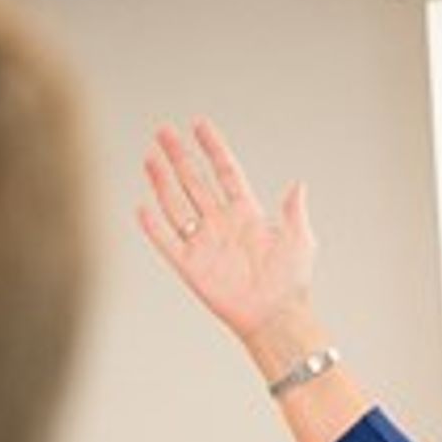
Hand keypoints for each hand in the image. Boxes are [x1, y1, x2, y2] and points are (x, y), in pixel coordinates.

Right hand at [137, 118, 315, 340]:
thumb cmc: (291, 281)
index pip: (225, 171)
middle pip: (194, 181)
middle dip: (179, 155)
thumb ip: (293, 211)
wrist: (276, 316)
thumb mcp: (300, 240)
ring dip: (162, 181)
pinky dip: (153, 226)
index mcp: (246, 213)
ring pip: (176, 204)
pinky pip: (166, 242)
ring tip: (150, 157)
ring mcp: (203, 243)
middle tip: (164, 131)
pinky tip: (142, 206)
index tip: (199, 125)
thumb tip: (298, 184)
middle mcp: (221, 223)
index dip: (212, 148)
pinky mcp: (190, 266)